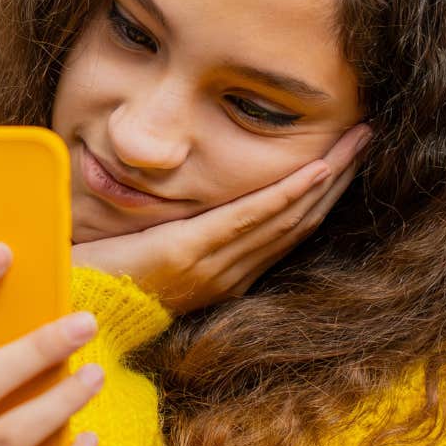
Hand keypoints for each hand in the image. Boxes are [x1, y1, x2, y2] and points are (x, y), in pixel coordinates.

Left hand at [72, 123, 372, 315]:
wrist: (74, 307)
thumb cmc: (106, 279)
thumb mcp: (157, 251)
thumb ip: (184, 232)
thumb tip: (197, 201)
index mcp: (227, 277)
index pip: (289, 230)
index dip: (324, 194)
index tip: (348, 160)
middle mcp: (231, 275)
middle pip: (301, 220)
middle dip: (340, 177)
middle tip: (370, 137)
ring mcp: (214, 265)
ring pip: (287, 215)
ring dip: (327, 175)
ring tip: (358, 140)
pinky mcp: (190, 251)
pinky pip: (249, 218)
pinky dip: (286, 192)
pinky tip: (315, 169)